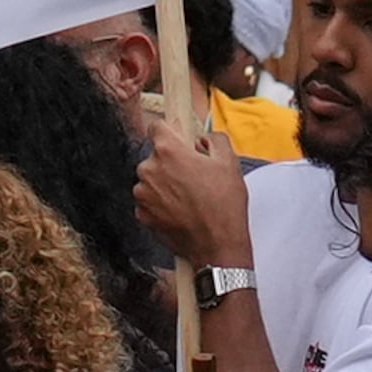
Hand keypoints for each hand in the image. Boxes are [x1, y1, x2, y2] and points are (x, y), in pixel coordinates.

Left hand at [132, 131, 254, 271]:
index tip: (175, 137)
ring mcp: (142, 194)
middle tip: (193, 175)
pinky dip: (161, 203)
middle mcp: (148, 170)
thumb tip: (203, 138)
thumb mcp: (229, 161)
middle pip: (154, 157)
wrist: (217, 244)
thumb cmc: (224, 204)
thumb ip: (214, 139)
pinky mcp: (142, 215)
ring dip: (165, 184)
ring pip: (151, 180)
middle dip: (170, 162)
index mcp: (168, 151)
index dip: (168, 131)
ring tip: (189, 196)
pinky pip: (149, 201)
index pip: (156, 127)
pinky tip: (180, 210)